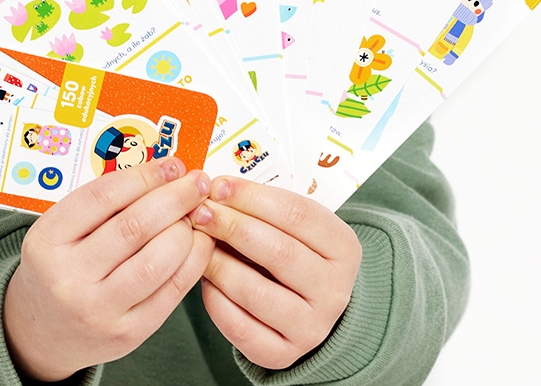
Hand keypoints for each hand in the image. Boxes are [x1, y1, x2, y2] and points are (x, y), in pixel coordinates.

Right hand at [3, 157, 214, 381]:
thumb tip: (162, 173)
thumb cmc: (57, 268)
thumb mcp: (59, 230)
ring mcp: (99, 309)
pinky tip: (199, 243)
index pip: (104, 196)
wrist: (40, 332)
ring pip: (157, 261)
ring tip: (195, 214)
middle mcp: (70, 277)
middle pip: (135, 226)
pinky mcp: (128, 333)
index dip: (145, 176)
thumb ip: (101, 204)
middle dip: (175, 198)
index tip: (172, 165)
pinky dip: (193, 262)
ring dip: (186, 230)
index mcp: (48, 240)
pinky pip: (170, 292)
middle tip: (197, 183)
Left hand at [191, 177, 360, 369]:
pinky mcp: (283, 354)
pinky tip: (204, 277)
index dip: (252, 197)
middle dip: (232, 226)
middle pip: (278, 252)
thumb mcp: (291, 223)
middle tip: (200, 212)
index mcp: (342, 247)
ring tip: (199, 243)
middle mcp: (334, 291)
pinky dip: (214, 298)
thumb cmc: (291, 249)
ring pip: (256, 292)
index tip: (218, 185)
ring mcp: (311, 327)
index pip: (296, 214)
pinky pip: (240, 327)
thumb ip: (261, 205)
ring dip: (218, 262)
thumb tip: (215, 188)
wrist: (306, 305)